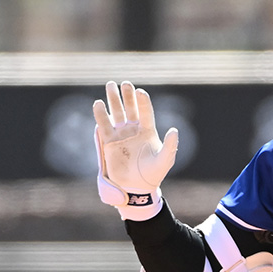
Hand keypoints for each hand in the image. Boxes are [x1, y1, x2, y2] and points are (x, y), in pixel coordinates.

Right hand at [93, 81, 178, 220]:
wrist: (138, 188)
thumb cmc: (154, 174)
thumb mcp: (166, 159)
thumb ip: (171, 145)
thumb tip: (175, 130)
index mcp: (148, 131)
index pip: (145, 112)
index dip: (143, 102)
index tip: (140, 91)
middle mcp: (134, 130)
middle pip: (130, 108)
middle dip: (127, 96)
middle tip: (124, 83)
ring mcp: (121, 135)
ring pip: (116, 113)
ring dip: (113, 100)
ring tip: (110, 85)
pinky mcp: (109, 142)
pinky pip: (104, 126)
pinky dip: (101, 115)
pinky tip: (98, 104)